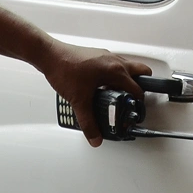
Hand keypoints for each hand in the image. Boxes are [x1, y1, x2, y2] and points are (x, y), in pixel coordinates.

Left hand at [37, 41, 152, 145]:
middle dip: (142, 85)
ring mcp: (106, 56)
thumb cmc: (64, 68)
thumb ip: (88, 122)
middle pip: (141, 71)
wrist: (49, 55)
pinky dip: (115, 75)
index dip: (138, 102)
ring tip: (119, 95)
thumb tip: (95, 136)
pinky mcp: (98, 56)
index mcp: (115, 70)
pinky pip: (115, 65)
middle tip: (135, 99)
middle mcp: (114, 61)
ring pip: (127, 67)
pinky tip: (103, 86)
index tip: (135, 110)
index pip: (137, 88)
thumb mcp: (79, 100)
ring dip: (127, 80)